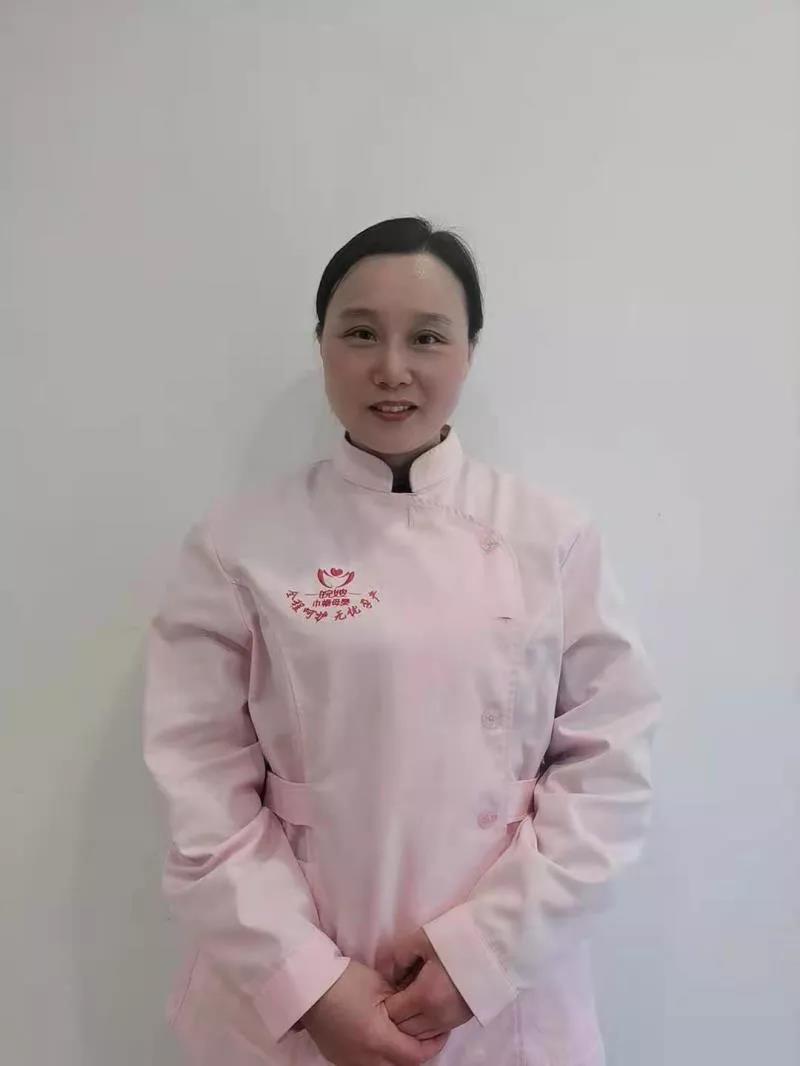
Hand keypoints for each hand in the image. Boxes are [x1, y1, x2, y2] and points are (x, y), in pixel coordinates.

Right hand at [300, 958, 449, 1064]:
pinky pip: (367, 1064)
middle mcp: (365, 1059)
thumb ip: (402, 1003)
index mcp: (378, 1039)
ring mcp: (350, 1062)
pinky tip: (383, 1037)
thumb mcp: (379, 986)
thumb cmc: (345, 980)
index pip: (415, 1055)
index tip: (442, 1030)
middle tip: (427, 1032)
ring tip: (404, 1034)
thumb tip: (417, 1010)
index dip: (433, 1045)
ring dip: (398, 1056)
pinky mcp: (339, 1059)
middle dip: (417, 1052)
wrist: (307, 986)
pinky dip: (380, 1056)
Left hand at [385, 928, 472, 1038]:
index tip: (384, 990)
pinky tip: (422, 1007)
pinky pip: (433, 1032)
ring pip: (419, 1035)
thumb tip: (389, 976)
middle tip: (394, 995)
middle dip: (394, 1016)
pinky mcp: (461, 1022)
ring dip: (409, 1023)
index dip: (383, 1003)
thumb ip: (399, 958)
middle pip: (404, 1029)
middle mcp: (436, 1016)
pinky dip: (423, 1025)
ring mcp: (450, 1022)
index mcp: (424, 995)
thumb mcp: (421, 939)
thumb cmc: (456, 939)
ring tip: (408, 1001)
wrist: (495, 946)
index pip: (392, 1013)